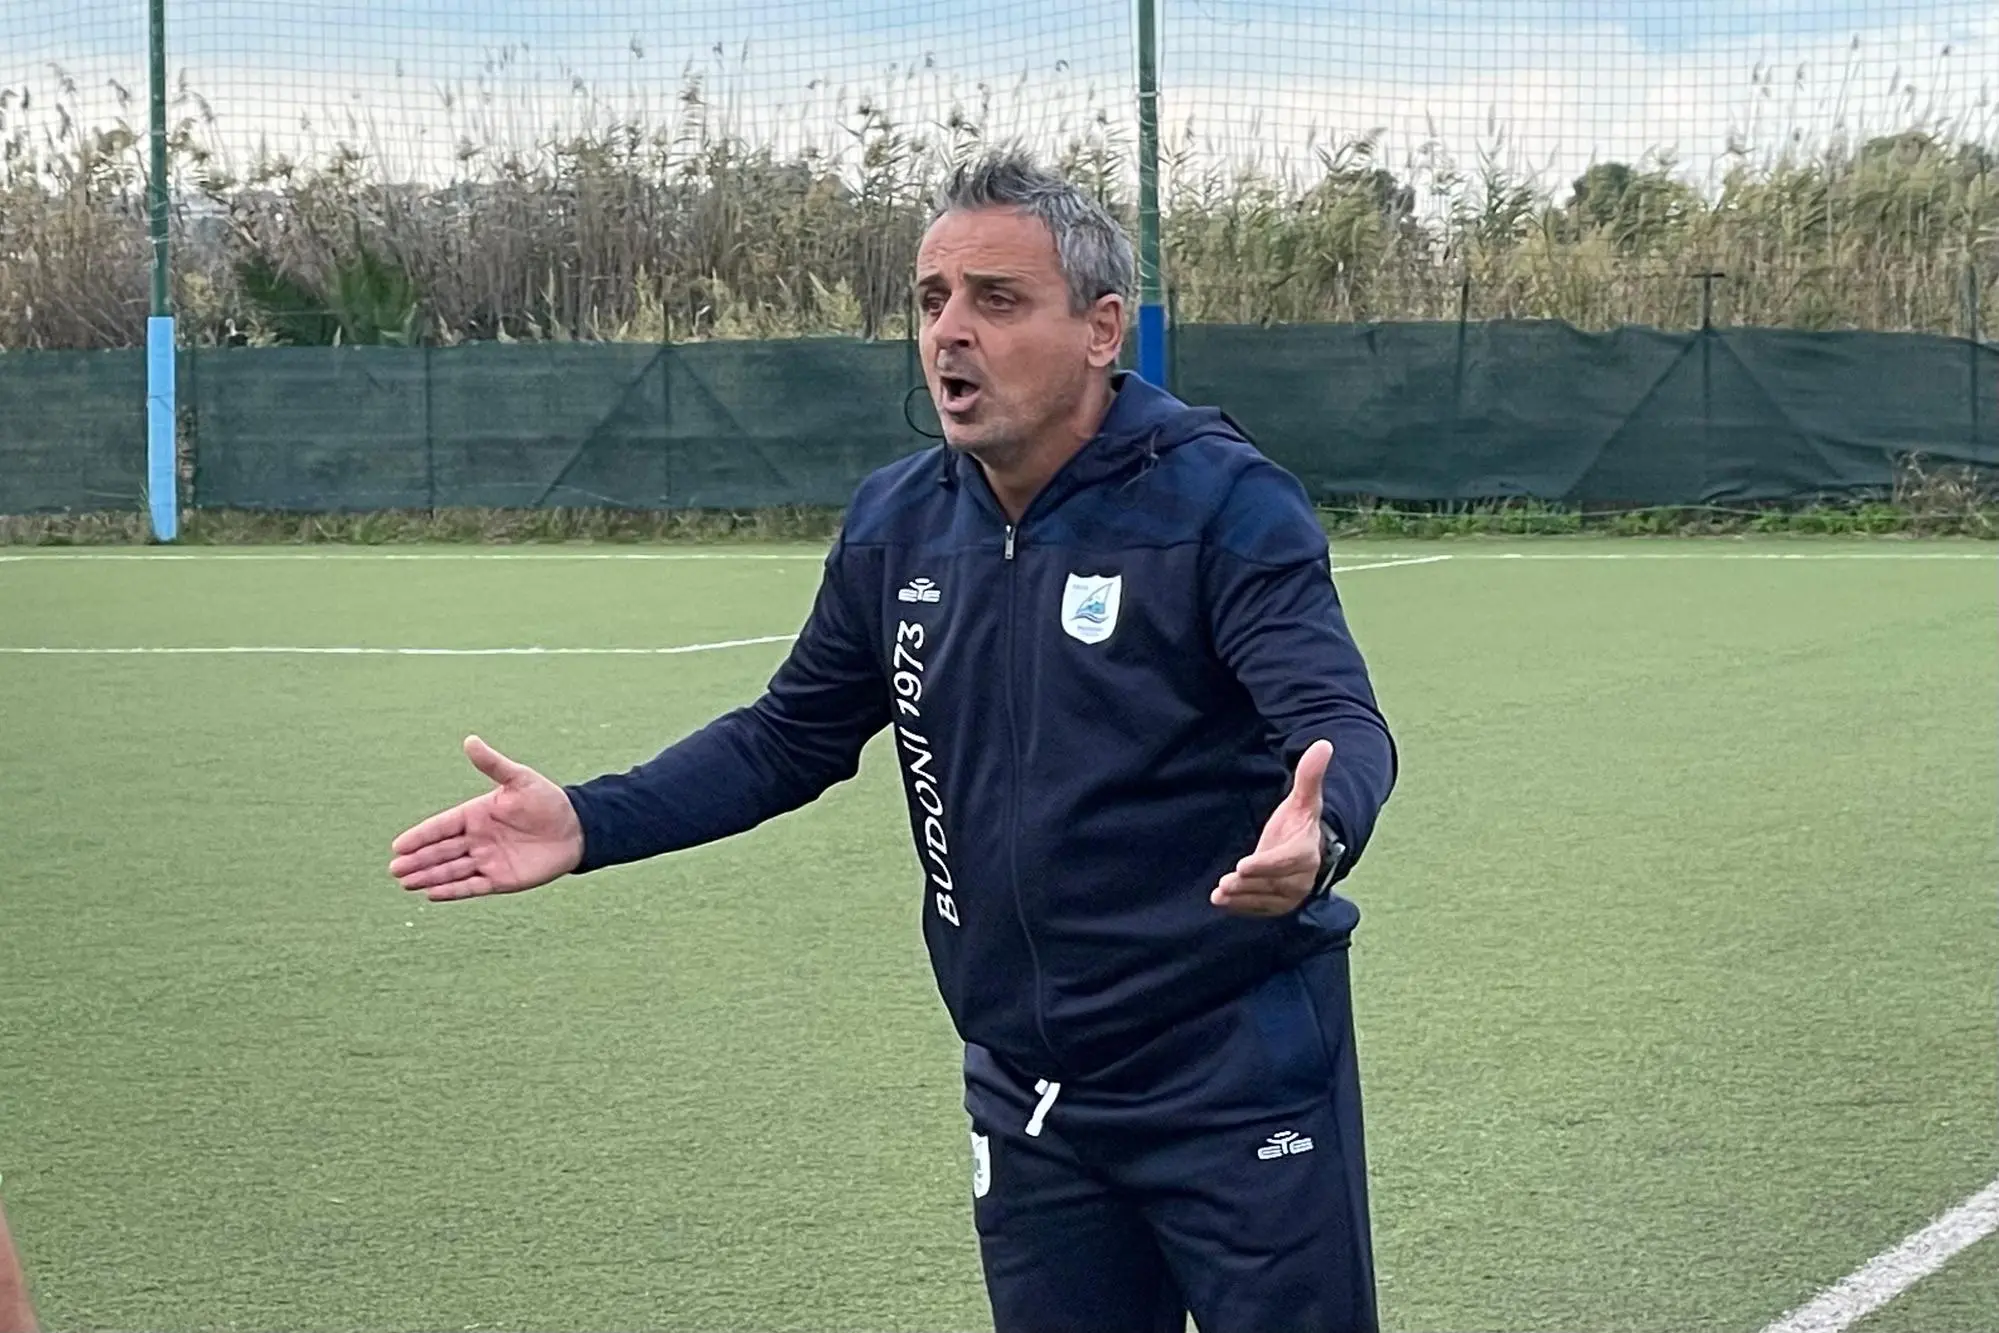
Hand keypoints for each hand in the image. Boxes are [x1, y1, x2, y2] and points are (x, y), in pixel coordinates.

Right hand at [389, 736, 584, 901]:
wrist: (577, 828)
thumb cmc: (548, 800)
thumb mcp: (519, 779)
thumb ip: (493, 764)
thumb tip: (470, 740)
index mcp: (476, 814)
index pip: (441, 826)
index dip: (420, 836)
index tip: (398, 845)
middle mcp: (477, 838)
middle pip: (440, 850)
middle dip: (418, 859)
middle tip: (395, 869)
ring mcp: (487, 859)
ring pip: (451, 870)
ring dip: (428, 876)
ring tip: (405, 882)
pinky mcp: (500, 879)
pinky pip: (471, 885)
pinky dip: (452, 890)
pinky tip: (431, 894)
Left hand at [1211, 739, 1332, 917]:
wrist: (1309, 849)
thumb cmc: (1301, 822)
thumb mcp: (1305, 799)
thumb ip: (1310, 776)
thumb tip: (1323, 744)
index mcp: (1307, 852)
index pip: (1285, 861)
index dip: (1265, 864)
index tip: (1242, 865)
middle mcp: (1301, 878)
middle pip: (1272, 883)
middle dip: (1249, 884)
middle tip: (1225, 883)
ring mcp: (1290, 894)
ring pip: (1264, 898)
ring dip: (1242, 897)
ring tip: (1220, 893)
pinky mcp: (1278, 904)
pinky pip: (1260, 908)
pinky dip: (1241, 907)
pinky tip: (1222, 901)